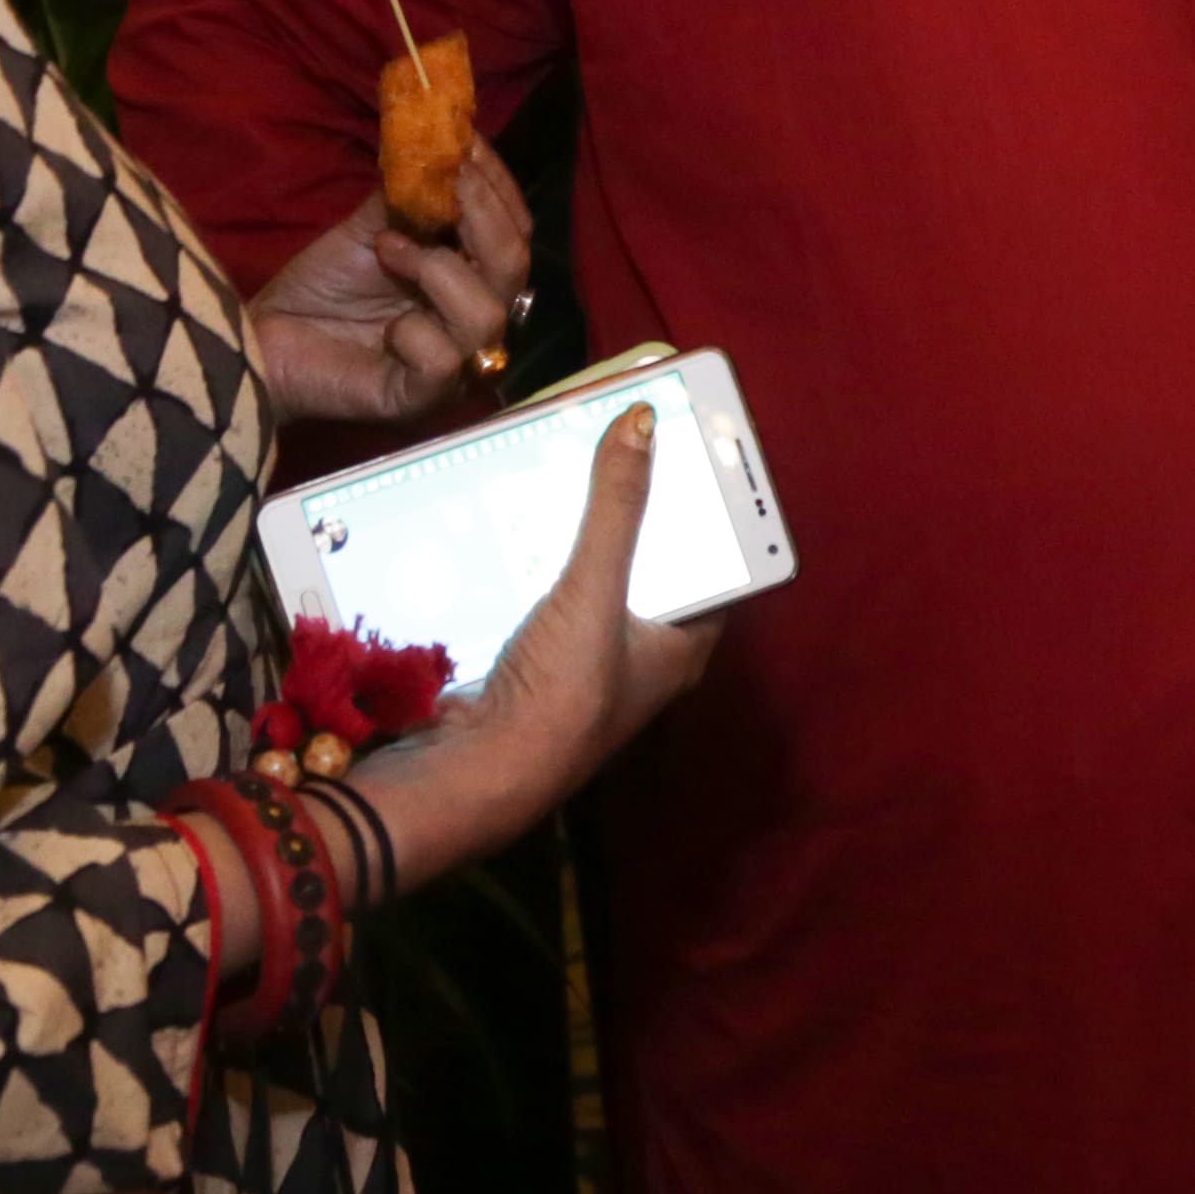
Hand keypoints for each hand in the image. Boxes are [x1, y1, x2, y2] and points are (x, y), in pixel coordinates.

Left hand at [244, 143, 535, 425]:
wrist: (267, 336)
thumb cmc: (324, 285)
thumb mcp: (372, 224)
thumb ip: (412, 193)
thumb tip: (444, 140)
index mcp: (474, 277)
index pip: (517, 230)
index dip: (497, 185)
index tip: (463, 144)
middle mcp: (474, 321)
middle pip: (516, 265)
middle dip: (480, 214)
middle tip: (436, 187)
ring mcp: (453, 366)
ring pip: (487, 313)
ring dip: (435, 267)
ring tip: (387, 249)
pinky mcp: (418, 399)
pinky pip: (443, 360)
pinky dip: (412, 333)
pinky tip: (385, 329)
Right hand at [305, 405, 724, 905]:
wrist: (476, 773)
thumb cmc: (560, 698)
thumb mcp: (596, 591)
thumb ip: (618, 507)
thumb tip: (642, 421)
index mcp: (683, 647)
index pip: (718, 566)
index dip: (711, 511)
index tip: (695, 452)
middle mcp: (643, 657)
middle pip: (650, 566)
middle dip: (635, 509)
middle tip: (622, 443)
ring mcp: (587, 661)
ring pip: (593, 578)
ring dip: (579, 531)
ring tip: (567, 465)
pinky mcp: (536, 663)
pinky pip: (546, 595)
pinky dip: (535, 558)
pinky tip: (513, 520)